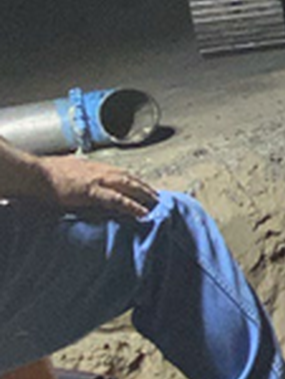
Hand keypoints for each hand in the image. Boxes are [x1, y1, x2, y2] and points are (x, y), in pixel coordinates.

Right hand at [38, 157, 157, 218]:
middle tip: (156, 195)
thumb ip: (78, 176)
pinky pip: (117, 199)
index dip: (132, 179)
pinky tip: (141, 212)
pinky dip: (131, 205)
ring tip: (155, 203)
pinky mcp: (92, 191)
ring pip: (128, 185)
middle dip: (144, 186)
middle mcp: (99, 170)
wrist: (35, 174)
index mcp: (93, 166)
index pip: (119, 172)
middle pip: (128, 177)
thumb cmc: (45, 174)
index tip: (143, 185)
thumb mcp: (67, 171)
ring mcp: (97, 180)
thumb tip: (81, 182)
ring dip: (144, 193)